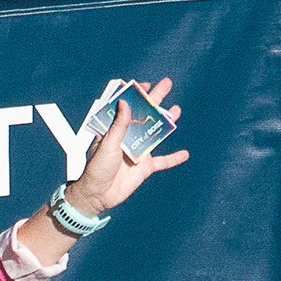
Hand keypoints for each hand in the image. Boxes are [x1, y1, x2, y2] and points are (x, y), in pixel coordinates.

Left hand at [65, 76, 189, 215]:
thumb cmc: (96, 170)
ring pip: (155, 133)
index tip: (145, 84)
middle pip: (145, 115)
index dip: (136, 95)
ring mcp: (138, 151)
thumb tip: (125, 103)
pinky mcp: (145, 167)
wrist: (99, 196)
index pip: (127, 107)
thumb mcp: (108, 145)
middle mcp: (128, 138)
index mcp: (115, 130)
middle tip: (167, 84)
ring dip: (166, 122)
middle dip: (156, 99)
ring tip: (176, 109)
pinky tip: (184, 154)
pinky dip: (173, 159)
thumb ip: (119, 125)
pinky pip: (162, 161)